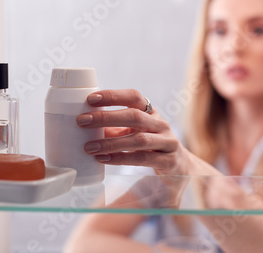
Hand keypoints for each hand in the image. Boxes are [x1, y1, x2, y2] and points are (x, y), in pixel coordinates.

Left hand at [77, 89, 191, 175]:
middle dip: (107, 117)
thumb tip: (84, 125)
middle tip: (82, 121)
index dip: (113, 95)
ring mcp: (167, 142)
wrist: (180, 167)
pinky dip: (121, 158)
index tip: (91, 99)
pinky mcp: (169, 161)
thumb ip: (114, 129)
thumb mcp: (134, 133)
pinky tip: (104, 159)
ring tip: (89, 147)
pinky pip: (143, 159)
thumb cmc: (151, 146)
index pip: (134, 97)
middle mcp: (161, 124)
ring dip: (111, 143)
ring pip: (139, 139)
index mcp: (151, 113)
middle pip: (134, 116)